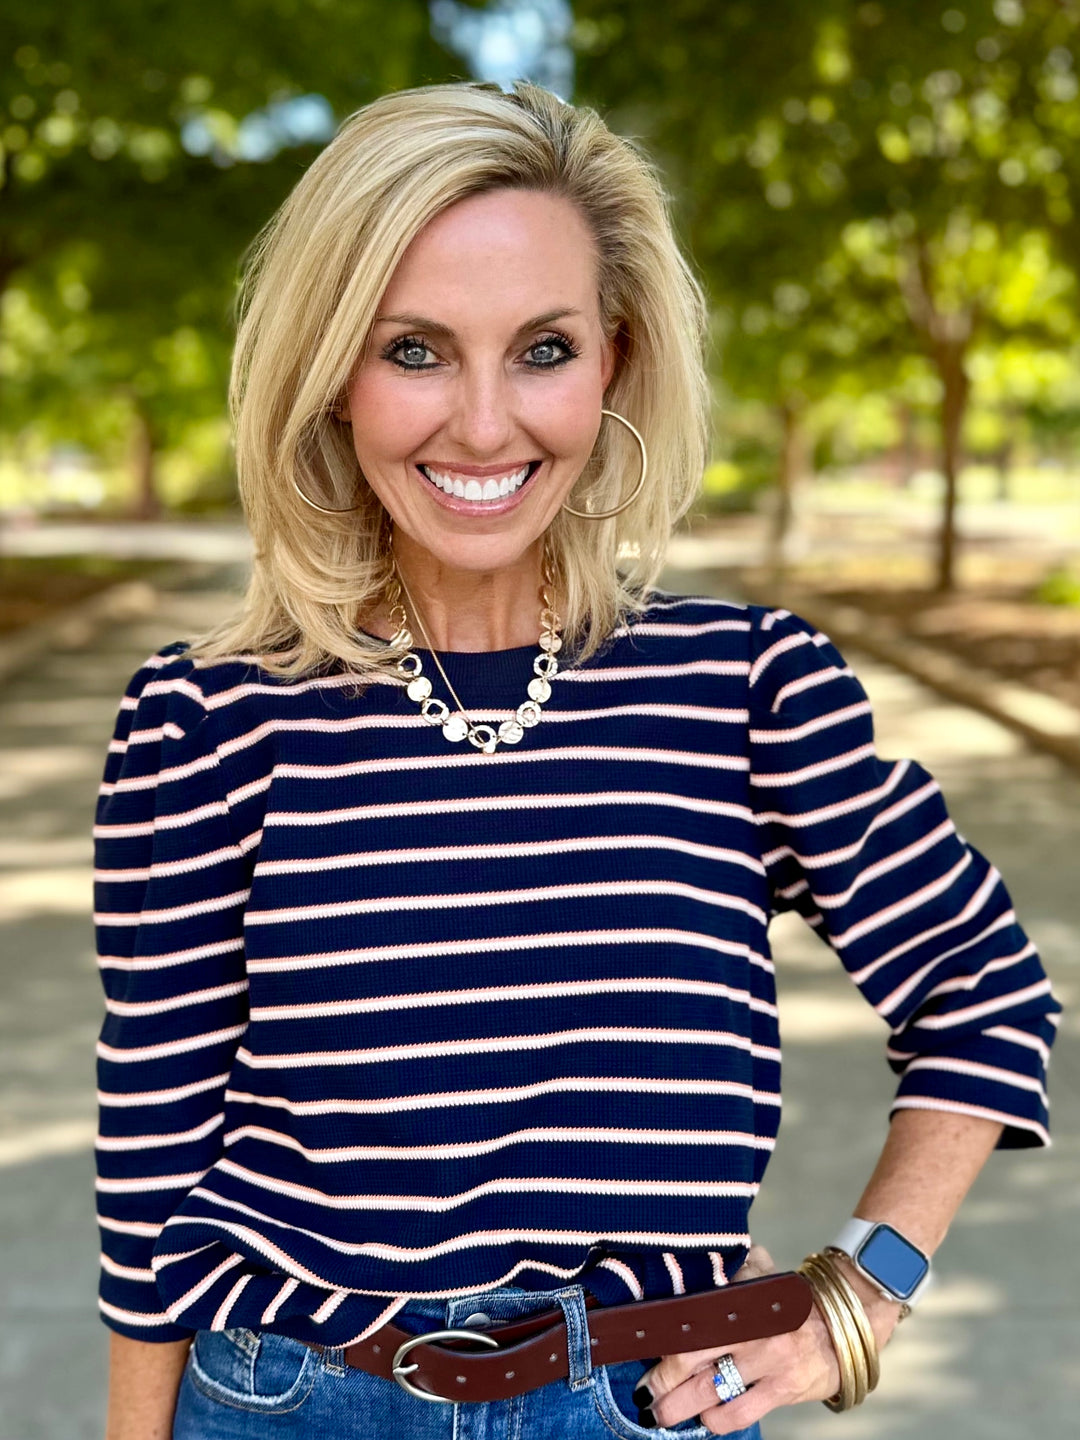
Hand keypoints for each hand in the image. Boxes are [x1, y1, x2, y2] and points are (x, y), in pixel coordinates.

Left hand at [635, 1245, 899, 1433]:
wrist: (844, 1323)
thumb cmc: (793, 1300)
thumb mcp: (763, 1275)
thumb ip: (733, 1271)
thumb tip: (701, 1263)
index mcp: (742, 1300)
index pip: (692, 1321)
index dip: (663, 1341)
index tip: (642, 1352)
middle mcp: (751, 1330)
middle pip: (692, 1360)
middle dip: (663, 1382)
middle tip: (645, 1395)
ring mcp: (767, 1363)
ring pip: (710, 1392)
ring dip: (681, 1408)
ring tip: (663, 1415)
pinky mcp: (783, 1390)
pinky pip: (740, 1412)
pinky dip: (716, 1420)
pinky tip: (705, 1418)